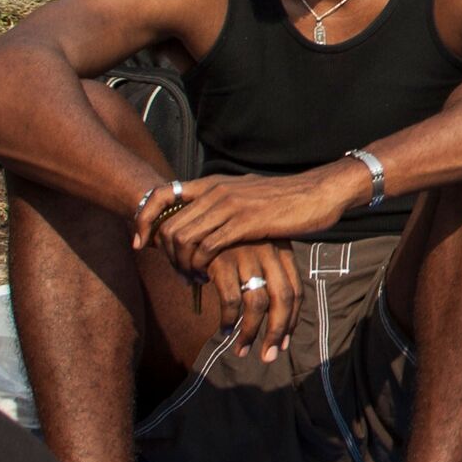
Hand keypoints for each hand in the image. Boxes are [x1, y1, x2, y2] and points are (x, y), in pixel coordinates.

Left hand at [149, 171, 347, 265]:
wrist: (319, 192)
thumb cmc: (286, 198)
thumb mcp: (246, 193)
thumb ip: (223, 202)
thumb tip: (203, 219)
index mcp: (213, 183)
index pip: (161, 195)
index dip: (143, 220)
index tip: (141, 243)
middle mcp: (216, 191)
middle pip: (168, 226)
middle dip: (165, 255)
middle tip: (178, 273)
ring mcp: (230, 206)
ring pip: (183, 239)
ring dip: (182, 265)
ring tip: (193, 279)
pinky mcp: (245, 223)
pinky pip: (206, 248)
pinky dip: (200, 267)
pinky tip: (209, 278)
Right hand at [197, 241, 304, 364]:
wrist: (193, 212)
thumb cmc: (227, 239)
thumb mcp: (255, 248)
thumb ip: (267, 275)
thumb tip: (278, 319)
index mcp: (282, 249)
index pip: (296, 291)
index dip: (291, 320)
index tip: (283, 342)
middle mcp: (268, 251)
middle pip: (283, 299)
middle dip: (277, 332)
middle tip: (269, 356)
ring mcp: (246, 255)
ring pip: (258, 304)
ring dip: (251, 332)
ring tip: (242, 350)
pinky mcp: (222, 260)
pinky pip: (231, 299)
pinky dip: (229, 319)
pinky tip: (225, 330)